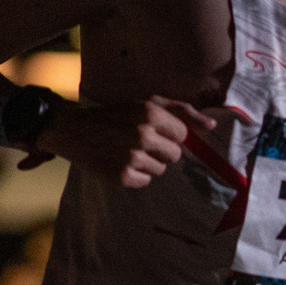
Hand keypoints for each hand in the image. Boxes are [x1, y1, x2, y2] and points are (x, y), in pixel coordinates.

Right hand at [40, 96, 204, 187]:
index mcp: (150, 114)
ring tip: (127, 151)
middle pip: (174, 154)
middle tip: (139, 142)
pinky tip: (120, 163)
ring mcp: (132, 157)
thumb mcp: (146, 103)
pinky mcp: (122, 176)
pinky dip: (135, 175)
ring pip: (161, 169)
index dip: (168, 134)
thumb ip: (182, 111)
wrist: (74, 129)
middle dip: (161, 150)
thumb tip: (212, 126)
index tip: (152, 131)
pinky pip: (145, 181)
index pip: (181, 135)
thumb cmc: (114, 115)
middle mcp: (143, 135)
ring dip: (148, 163)